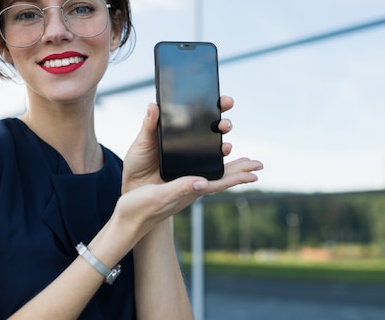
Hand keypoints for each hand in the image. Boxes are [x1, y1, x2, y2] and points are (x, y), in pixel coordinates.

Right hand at [117, 157, 262, 239]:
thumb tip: (202, 182)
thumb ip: (180, 188)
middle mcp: (190, 190)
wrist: (126, 223)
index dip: (239, 176)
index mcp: (189, 191)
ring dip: (228, 168)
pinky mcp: (174, 187)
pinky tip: (209, 165)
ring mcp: (183, 190)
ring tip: (241, 160)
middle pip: (221, 179)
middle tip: (257, 162)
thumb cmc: (139, 210)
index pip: (220, 183)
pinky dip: (210, 167)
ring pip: (212, 176)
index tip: (256, 171)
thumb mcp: (158, 196)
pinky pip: (199, 174)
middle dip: (240, 169)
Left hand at [121, 96, 236, 193]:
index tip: (222, 100)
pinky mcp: (197, 172)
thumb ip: (149, 124)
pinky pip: (214, 163)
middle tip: (223, 120)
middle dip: (223, 120)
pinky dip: (222, 156)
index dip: (214, 104)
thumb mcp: (142, 140)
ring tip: (223, 130)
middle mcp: (190, 140)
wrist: (136, 185)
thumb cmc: (138, 161)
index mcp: (177, 129)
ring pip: (217, 143)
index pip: (199, 113)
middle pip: (213, 127)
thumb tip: (153, 105)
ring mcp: (195, 156)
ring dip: (224, 136)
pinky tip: (225, 149)